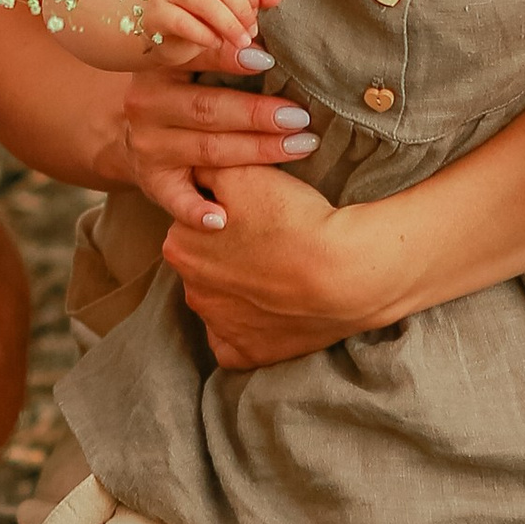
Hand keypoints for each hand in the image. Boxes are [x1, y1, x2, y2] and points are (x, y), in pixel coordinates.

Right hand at [118, 53, 313, 232]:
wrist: (139, 134)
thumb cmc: (186, 89)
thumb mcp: (193, 58)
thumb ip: (229, 32)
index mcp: (159, 67)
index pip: (194, 57)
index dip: (229, 57)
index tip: (268, 58)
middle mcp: (146, 106)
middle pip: (208, 109)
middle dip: (258, 113)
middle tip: (301, 116)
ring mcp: (148, 147)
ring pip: (207, 149)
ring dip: (257, 151)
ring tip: (301, 146)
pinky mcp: (153, 182)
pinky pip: (177, 200)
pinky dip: (198, 212)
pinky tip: (224, 219)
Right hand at [137, 0, 279, 73]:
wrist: (162, 36)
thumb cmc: (202, 19)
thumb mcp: (232, 9)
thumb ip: (253, 0)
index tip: (257, 13)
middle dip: (242, 10)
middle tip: (251, 32)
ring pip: (203, 0)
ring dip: (228, 24)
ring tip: (241, 42)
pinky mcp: (155, 13)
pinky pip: (182, 21)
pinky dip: (204, 35)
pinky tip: (215, 43)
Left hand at [165, 163, 355, 367]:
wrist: (345, 272)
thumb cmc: (292, 219)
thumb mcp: (242, 174)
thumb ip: (205, 170)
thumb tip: (192, 170)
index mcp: (179, 248)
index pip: (196, 224)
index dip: (225, 214)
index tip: (256, 213)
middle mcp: (191, 292)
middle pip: (207, 264)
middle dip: (229, 253)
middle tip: (271, 240)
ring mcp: (219, 328)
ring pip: (222, 301)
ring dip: (241, 289)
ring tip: (279, 271)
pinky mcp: (247, 354)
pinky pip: (236, 342)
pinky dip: (249, 329)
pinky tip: (271, 312)